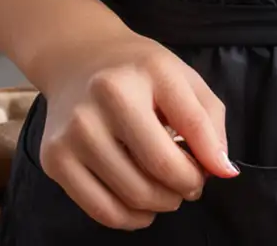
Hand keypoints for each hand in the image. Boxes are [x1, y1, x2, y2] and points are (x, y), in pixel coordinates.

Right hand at [35, 29, 235, 229]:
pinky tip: (140, 204)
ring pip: (131, 195)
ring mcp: (75, 130)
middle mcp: (105, 97)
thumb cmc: (137, 72)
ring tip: (165, 192)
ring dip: (160, 204)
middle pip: (160, 167)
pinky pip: (100, 210)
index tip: (215, 172)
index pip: (192, 126)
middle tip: (189, 184)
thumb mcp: (181, 77)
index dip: (210, 160)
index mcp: (146, 70)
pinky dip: (129, 218)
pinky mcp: (54, 158)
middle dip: (185, 187)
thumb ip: (207, 120)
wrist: (77, 58)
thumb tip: (222, 170)